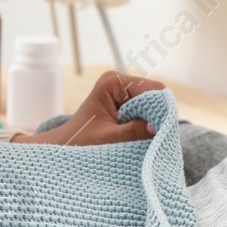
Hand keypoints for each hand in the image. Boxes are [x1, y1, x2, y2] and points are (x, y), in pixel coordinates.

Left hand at [12, 70, 165, 145]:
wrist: (67, 146)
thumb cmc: (81, 141)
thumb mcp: (109, 138)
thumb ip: (134, 131)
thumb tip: (158, 127)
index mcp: (113, 81)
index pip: (150, 89)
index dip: (158, 108)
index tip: (160, 129)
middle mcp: (120, 81)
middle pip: (155, 94)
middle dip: (156, 114)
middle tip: (153, 135)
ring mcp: (124, 91)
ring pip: (153, 103)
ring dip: (152, 120)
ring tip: (143, 137)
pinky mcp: (127, 102)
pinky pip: (147, 110)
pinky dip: (147, 123)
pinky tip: (140, 135)